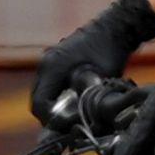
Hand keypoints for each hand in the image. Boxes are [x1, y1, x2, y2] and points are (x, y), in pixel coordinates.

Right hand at [30, 0, 154, 124]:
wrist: (117, 26)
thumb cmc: (111, 50)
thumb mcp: (103, 78)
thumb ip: (89, 100)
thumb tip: (83, 124)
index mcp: (53, 66)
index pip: (40, 104)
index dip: (51, 121)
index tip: (67, 128)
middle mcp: (46, 63)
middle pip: (37, 101)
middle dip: (50, 117)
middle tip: (67, 128)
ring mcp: (49, 60)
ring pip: (43, 94)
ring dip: (54, 108)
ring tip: (71, 119)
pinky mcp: (56, 61)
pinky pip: (49, 85)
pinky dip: (57, 97)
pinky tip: (73, 104)